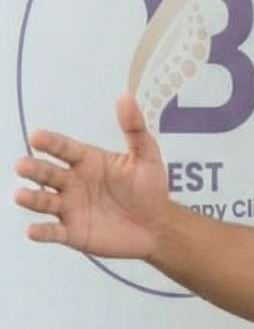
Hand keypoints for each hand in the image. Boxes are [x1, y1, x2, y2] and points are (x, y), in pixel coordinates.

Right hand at [13, 94, 174, 258]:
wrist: (158, 226)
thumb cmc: (149, 188)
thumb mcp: (147, 157)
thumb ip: (135, 129)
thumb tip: (126, 96)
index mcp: (86, 161)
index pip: (64, 149)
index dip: (50, 143)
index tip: (37, 136)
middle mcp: (72, 182)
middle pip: (47, 173)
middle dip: (33, 168)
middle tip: (21, 165)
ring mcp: (70, 207)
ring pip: (44, 201)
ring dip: (30, 198)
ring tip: (20, 195)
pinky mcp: (72, 232)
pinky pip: (53, 232)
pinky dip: (41, 232)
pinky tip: (32, 230)